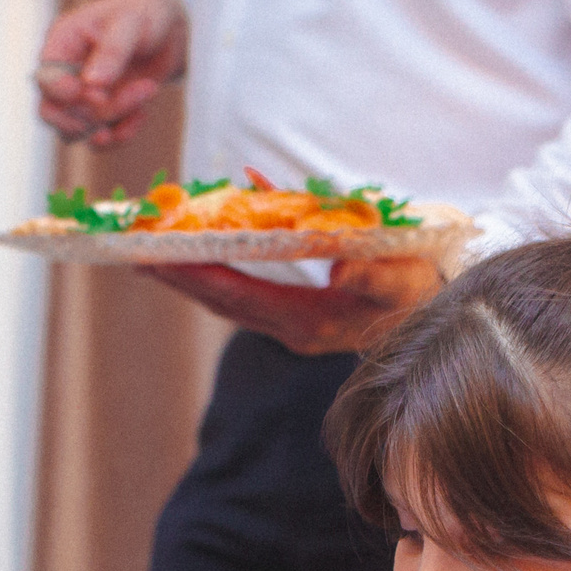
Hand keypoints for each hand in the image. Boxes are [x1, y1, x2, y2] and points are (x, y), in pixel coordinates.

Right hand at [34, 0, 187, 146]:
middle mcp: (67, 71)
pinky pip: (102, 139)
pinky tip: (143, 113)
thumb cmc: (146, 13)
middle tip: (115, 100)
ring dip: (110, 122)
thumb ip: (111, 52)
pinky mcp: (105, 112)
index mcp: (63, 42)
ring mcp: (84, 95)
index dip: (62, 93)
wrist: (173, 27)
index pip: (44, 79)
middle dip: (86, 114)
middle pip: (52, 111)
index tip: (95, 94)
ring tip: (146, 91)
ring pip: (77, 130)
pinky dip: (123, 134)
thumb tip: (92, 84)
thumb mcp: (130, 23)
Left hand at [140, 256, 441, 354]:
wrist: (438, 312)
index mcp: (310, 323)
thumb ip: (374, 276)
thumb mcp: (405, 280)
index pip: (240, 297)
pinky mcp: (296, 314)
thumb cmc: (422, 291)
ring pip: (229, 299)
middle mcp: (293, 329)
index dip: (198, 275)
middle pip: (223, 302)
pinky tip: (201, 241)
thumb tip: (337, 268)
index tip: (159, 254)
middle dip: (178, 276)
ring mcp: (292, 325)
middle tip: (132, 248)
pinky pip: (247, 289)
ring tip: (148, 251)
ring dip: (189, 275)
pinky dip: (219, 267)